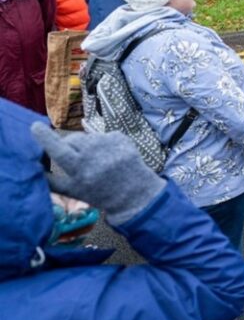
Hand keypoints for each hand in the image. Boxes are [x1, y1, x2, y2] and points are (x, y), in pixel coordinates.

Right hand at [31, 123, 165, 225]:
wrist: (134, 192)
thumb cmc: (99, 193)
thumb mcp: (72, 191)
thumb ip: (51, 180)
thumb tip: (33, 165)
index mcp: (79, 169)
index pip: (57, 149)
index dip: (45, 137)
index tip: (35, 126)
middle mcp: (93, 154)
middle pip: (72, 139)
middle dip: (69, 144)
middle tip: (75, 156)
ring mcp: (109, 144)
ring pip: (88, 136)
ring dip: (87, 145)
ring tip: (97, 162)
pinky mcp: (121, 138)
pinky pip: (103, 135)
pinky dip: (103, 143)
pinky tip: (110, 157)